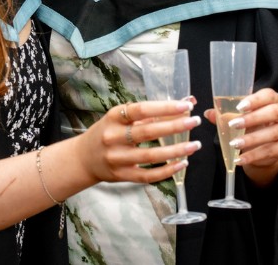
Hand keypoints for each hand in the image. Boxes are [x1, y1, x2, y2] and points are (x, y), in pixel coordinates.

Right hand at [77, 100, 201, 184]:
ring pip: (151, 155)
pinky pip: (148, 175)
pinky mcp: (121, 176)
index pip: (142, 109)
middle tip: (194, 122)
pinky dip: (167, 171)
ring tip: (194, 145)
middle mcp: (114, 137)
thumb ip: (152, 112)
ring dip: (176, 150)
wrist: (83, 158)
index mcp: (114, 117)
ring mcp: (117, 158)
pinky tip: (182, 163)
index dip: (165, 107)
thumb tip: (186, 102)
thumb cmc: (107, 132)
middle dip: (174, 126)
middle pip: (148, 132)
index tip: (185, 105)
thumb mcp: (122, 118)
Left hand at [204, 88, 277, 186]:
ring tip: (234, 144)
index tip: (239, 107)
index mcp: (272, 100)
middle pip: (274, 112)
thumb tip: (208, 113)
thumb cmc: (252, 125)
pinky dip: (254, 155)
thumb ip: (226, 115)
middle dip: (253, 118)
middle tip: (233, 125)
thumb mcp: (240, 118)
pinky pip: (271, 151)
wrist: (264, 146)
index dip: (256, 100)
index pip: (268, 95)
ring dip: (252, 139)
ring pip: (273, 133)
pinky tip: (240, 158)